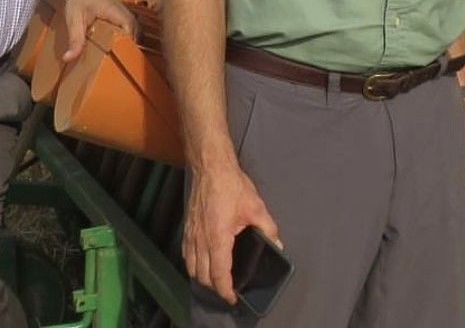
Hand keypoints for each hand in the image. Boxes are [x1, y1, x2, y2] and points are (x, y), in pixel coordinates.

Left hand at [61, 0, 137, 62]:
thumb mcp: (74, 18)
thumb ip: (75, 38)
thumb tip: (68, 58)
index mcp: (116, 13)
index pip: (130, 32)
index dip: (128, 48)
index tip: (121, 62)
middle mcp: (126, 14)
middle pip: (135, 35)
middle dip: (130, 51)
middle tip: (121, 67)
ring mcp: (127, 14)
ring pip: (135, 33)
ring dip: (129, 46)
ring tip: (121, 62)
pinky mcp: (124, 17)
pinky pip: (131, 31)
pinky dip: (127, 41)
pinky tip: (118, 51)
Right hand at [183, 161, 279, 303]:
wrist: (210, 167)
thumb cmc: (232, 186)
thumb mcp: (256, 207)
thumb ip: (268, 228)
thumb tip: (277, 244)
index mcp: (218, 239)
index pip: (219, 275)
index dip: (225, 291)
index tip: (232, 298)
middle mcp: (200, 241)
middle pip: (203, 276)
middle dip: (215, 287)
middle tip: (228, 289)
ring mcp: (191, 235)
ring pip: (192, 267)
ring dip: (203, 278)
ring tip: (216, 280)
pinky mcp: (187, 228)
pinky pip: (186, 255)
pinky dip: (193, 265)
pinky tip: (201, 263)